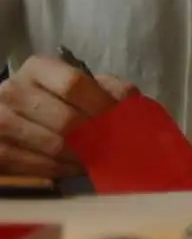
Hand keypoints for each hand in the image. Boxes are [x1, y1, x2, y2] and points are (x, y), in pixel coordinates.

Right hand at [0, 54, 135, 176]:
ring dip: (81, 157)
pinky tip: (74, 169)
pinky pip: (33, 165)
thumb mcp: (82, 84)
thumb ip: (109, 88)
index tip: (121, 122)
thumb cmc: (58, 97)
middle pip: (65, 119)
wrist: (16, 113)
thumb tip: (130, 103)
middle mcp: (13, 90)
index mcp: (38, 68)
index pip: (74, 83)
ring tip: (98, 159)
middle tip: (115, 147)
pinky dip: (60, 170)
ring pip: (52, 145)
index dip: (101, 104)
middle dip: (95, 137)